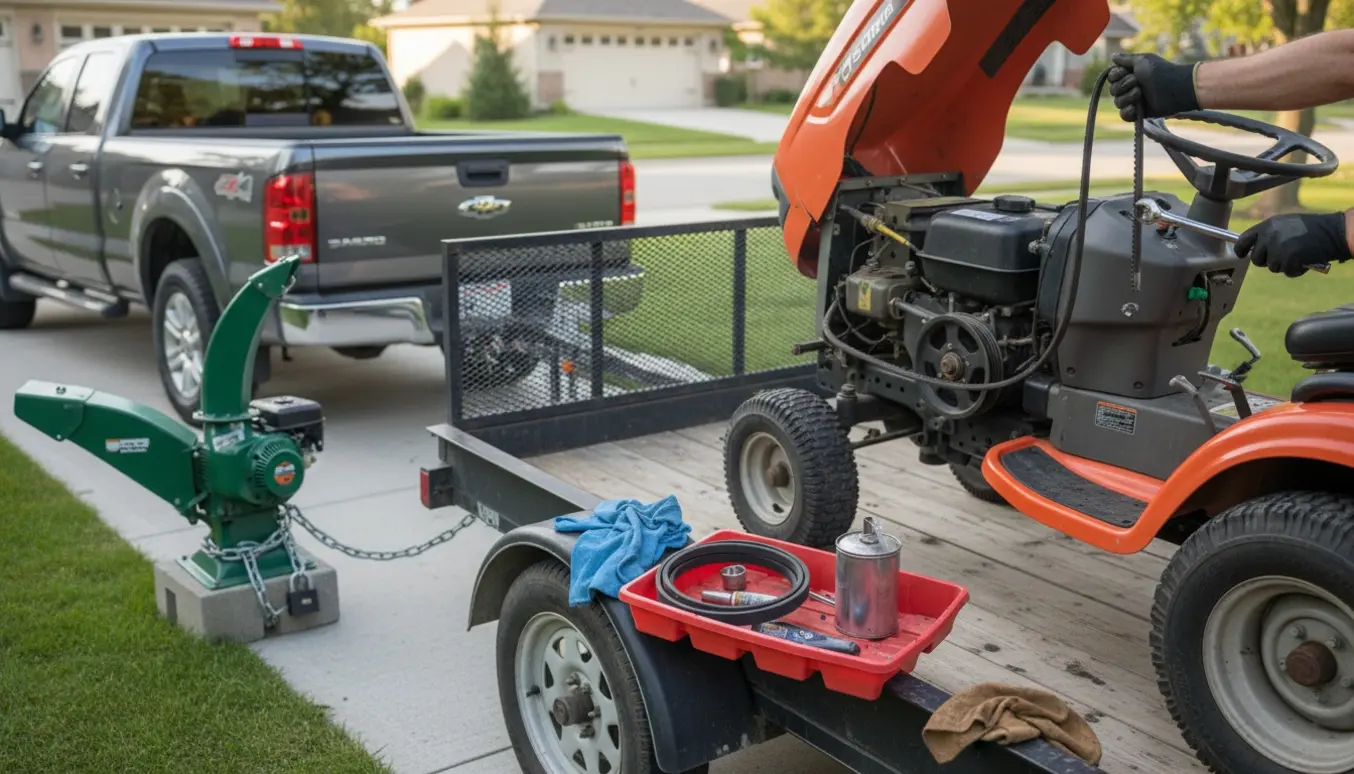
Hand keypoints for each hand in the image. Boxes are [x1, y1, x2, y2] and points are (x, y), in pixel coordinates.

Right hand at [1107, 53, 1199, 121]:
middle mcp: (1130, 88)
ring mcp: (1134, 101)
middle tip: (1138, 82)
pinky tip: (1135, 107)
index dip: (1115, 75)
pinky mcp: (1139, 113)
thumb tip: (1113, 56)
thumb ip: (1126, 59)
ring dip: (1127, 97)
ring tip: (1140, 93)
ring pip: (1117, 102)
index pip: (1112, 77)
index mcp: (1130, 74)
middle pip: (1113, 90)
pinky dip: (1127, 111)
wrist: (1174, 87)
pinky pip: (1124, 115)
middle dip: (1123, 85)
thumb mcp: (1142, 60)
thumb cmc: (1160, 71)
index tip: (1125, 72)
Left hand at [1234, 212, 1351, 276]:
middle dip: (1267, 261)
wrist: (1333, 231)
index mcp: (1267, 225)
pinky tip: (1305, 260)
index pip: (1243, 239)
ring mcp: (1278, 248)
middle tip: (1282, 256)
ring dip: (1284, 265)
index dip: (1240, 249)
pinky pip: (1287, 272)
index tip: (1241, 255)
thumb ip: (1270, 234)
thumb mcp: (1286, 224)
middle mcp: (1269, 236)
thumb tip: (1256, 248)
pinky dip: (1296, 270)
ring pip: (1272, 267)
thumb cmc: (1312, 228)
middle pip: (1256, 258)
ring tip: (1298, 254)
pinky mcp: (1288, 259)